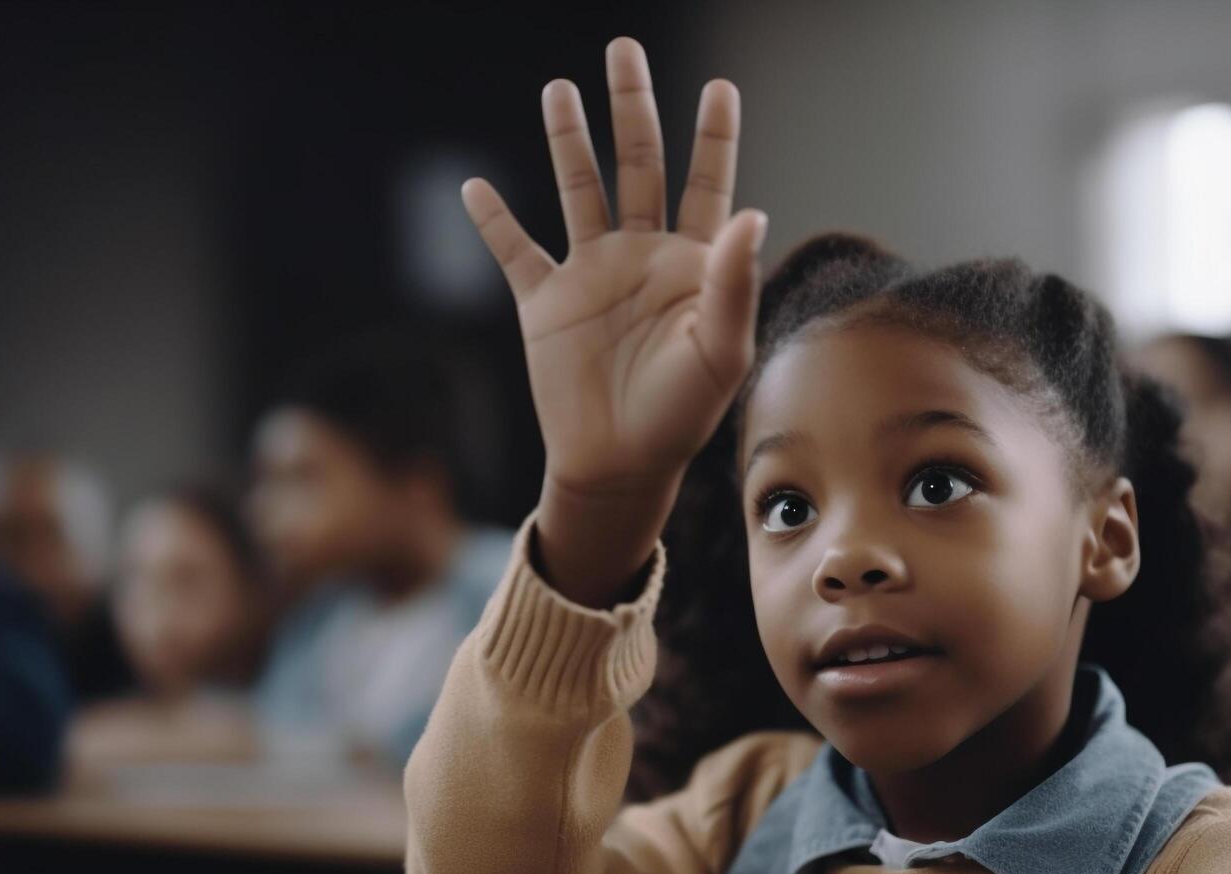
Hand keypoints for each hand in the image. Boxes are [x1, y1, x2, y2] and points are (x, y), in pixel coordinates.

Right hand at [463, 37, 766, 605]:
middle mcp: (640, 255)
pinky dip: (493, 221)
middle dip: (632, 107)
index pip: (707, 184)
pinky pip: (515, 251)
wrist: (620, 464)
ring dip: (568, 141)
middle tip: (623, 51)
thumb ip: (733, 282)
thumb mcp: (721, 350)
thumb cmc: (682, 415)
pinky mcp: (544, 303)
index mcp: (691, 263)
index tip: (719, 87)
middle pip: (637, 164)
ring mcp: (590, 274)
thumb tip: (755, 213)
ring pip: (578, 189)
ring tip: (559, 90)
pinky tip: (475, 187)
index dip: (714, 137)